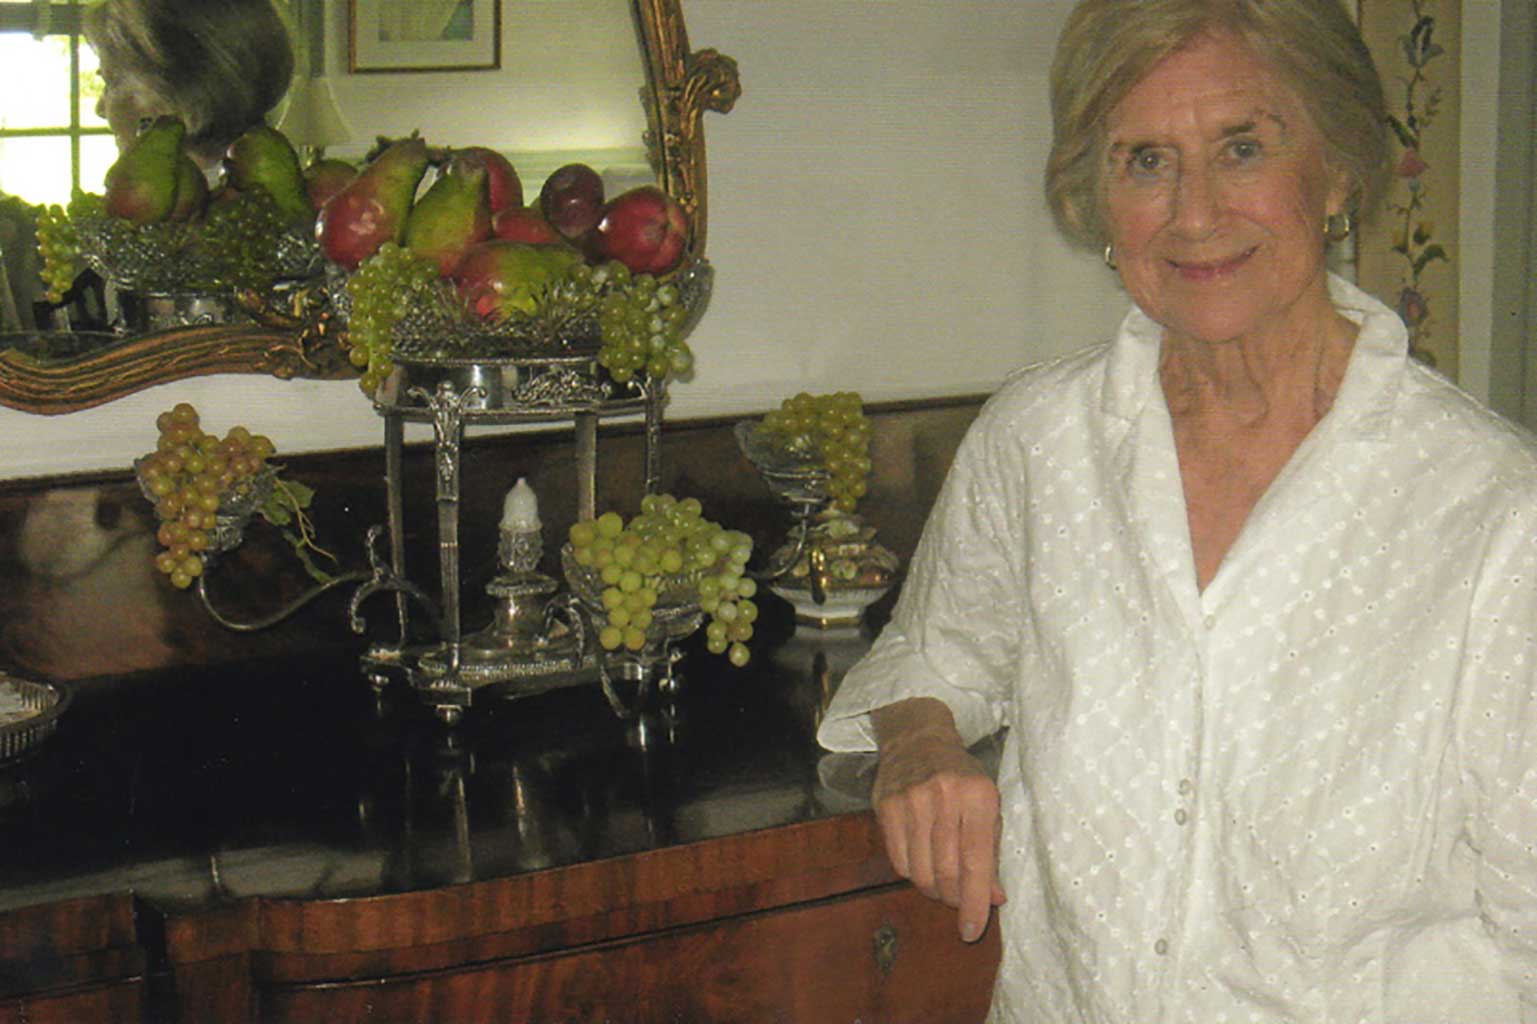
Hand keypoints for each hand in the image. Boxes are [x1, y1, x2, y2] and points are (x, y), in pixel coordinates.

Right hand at [871, 698, 1004, 942]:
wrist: (918, 740)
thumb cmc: (962, 778)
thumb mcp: (988, 805)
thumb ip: (992, 852)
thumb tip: (993, 898)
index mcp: (979, 796)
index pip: (977, 862)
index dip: (974, 902)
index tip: (972, 930)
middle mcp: (944, 797)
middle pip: (947, 872)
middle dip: (954, 899)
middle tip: (959, 903)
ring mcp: (911, 801)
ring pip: (920, 871)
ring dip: (933, 890)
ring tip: (942, 885)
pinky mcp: (887, 806)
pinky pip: (899, 861)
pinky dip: (912, 874)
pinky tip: (922, 865)